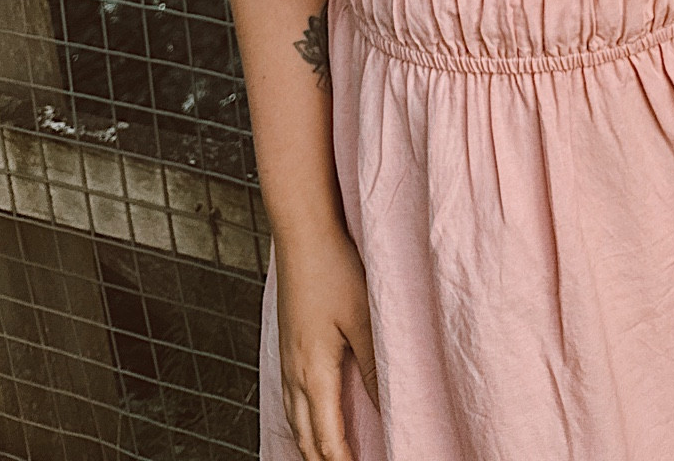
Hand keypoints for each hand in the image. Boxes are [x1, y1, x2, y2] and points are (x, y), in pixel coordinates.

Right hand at [276, 228, 379, 459]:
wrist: (302, 235)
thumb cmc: (334, 270)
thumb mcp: (363, 318)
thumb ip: (374, 366)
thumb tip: (387, 408)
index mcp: (314, 373)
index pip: (327, 440)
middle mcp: (294, 374)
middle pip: (305, 439)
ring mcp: (286, 361)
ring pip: (293, 422)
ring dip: (310, 446)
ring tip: (330, 457)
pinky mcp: (286, 346)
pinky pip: (289, 400)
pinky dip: (301, 422)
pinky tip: (312, 417)